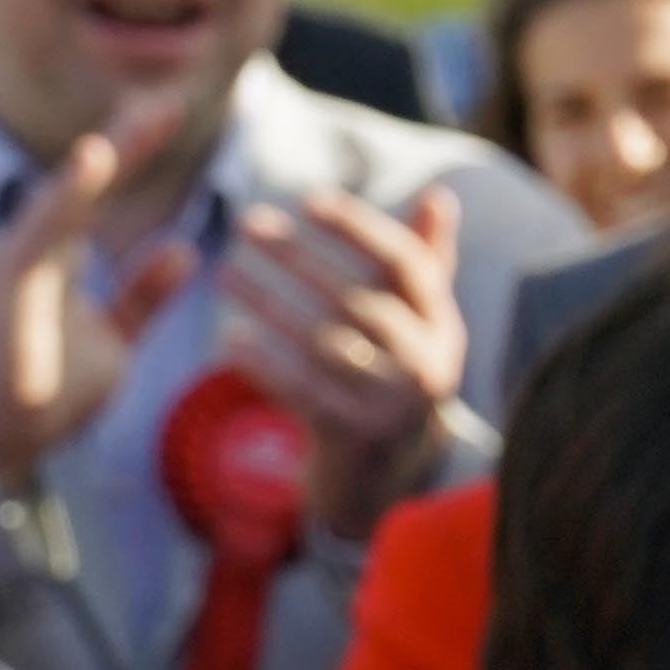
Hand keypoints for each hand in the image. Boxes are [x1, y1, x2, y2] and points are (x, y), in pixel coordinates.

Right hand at [0, 91, 198, 490]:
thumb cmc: (44, 396)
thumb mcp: (113, 341)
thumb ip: (144, 296)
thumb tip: (183, 249)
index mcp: (53, 261)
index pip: (101, 196)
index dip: (134, 149)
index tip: (173, 106)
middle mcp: (31, 256)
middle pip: (84, 189)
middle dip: (127, 142)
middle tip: (171, 100)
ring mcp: (14, 273)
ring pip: (59, 207)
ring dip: (97, 166)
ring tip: (134, 124)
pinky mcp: (6, 295)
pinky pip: (38, 241)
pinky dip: (65, 202)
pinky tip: (93, 160)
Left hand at [228, 185, 467, 541]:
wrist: (387, 476)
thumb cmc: (392, 376)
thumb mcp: (418, 324)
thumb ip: (426, 261)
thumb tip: (441, 193)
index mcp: (444, 326)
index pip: (407, 265)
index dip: (361, 228)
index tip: (310, 199)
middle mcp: (429, 365)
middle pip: (361, 300)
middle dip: (302, 258)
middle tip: (248, 222)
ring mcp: (395, 406)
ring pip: (328, 345)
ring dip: (272, 306)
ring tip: (225, 274)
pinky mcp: (356, 439)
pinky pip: (305, 394)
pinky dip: (267, 366)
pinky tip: (231, 340)